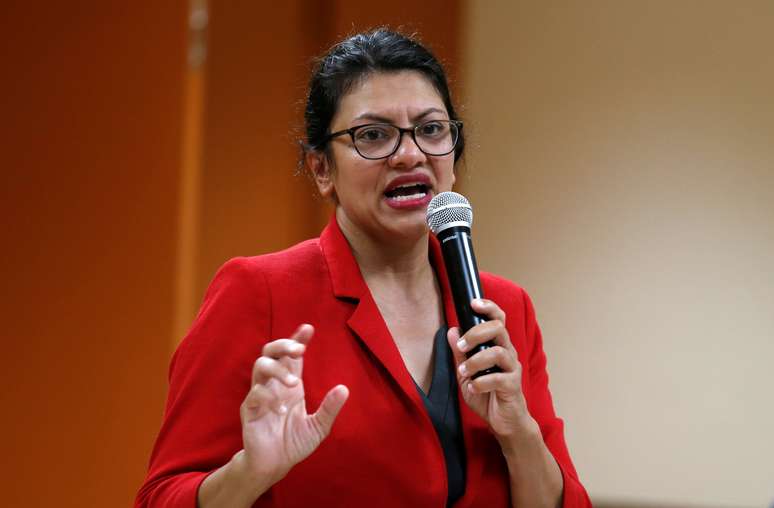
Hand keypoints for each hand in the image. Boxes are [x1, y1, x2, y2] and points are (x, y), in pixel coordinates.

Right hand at [239, 324, 348, 483]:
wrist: (274, 465)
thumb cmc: (294, 442)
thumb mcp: (318, 427)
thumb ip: (329, 408)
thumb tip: (344, 388)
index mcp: (291, 384)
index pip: (292, 356)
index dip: (297, 340)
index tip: (308, 329)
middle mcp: (274, 385)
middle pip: (271, 351)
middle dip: (284, 345)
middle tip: (299, 350)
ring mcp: (260, 395)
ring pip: (260, 366)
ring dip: (277, 370)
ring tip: (294, 383)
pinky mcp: (250, 410)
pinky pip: (254, 394)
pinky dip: (268, 398)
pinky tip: (280, 410)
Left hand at [447, 299, 537, 442]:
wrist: (503, 422)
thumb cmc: (487, 395)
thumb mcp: (466, 374)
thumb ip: (460, 353)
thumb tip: (451, 331)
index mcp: (498, 346)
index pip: (498, 319)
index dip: (489, 307)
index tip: (473, 303)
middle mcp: (508, 353)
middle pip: (499, 329)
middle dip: (476, 333)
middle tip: (462, 345)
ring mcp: (512, 369)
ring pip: (498, 352)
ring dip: (476, 360)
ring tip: (464, 371)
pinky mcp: (513, 386)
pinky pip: (499, 378)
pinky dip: (481, 382)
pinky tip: (473, 388)